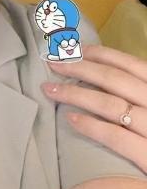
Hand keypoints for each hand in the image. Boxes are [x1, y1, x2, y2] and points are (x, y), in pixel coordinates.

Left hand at [41, 44, 146, 172]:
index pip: (135, 66)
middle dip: (81, 69)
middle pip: (117, 81)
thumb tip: (116, 79)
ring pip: (112, 105)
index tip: (77, 50)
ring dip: (77, 93)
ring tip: (51, 89)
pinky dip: (93, 126)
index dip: (104, 55)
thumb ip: (144, 95)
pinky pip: (118, 138)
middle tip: (53, 63)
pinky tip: (71, 119)